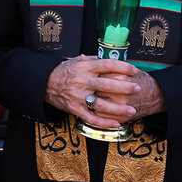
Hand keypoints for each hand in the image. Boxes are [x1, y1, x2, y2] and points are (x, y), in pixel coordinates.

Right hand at [45, 54, 163, 129]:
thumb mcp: (76, 61)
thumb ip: (93, 60)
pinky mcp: (74, 109)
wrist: (44, 83)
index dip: (122, 67)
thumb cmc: (63, 71)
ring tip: (132, 110)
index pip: (106, 65)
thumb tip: (109, 58)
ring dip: (118, 108)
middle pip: (106, 84)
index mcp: (84, 67)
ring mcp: (78, 97)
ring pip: (101, 104)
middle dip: (124, 87)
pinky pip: (91, 118)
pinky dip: (104, 122)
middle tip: (137, 88)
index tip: (134, 70)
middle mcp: (82, 81)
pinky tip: (116, 123)